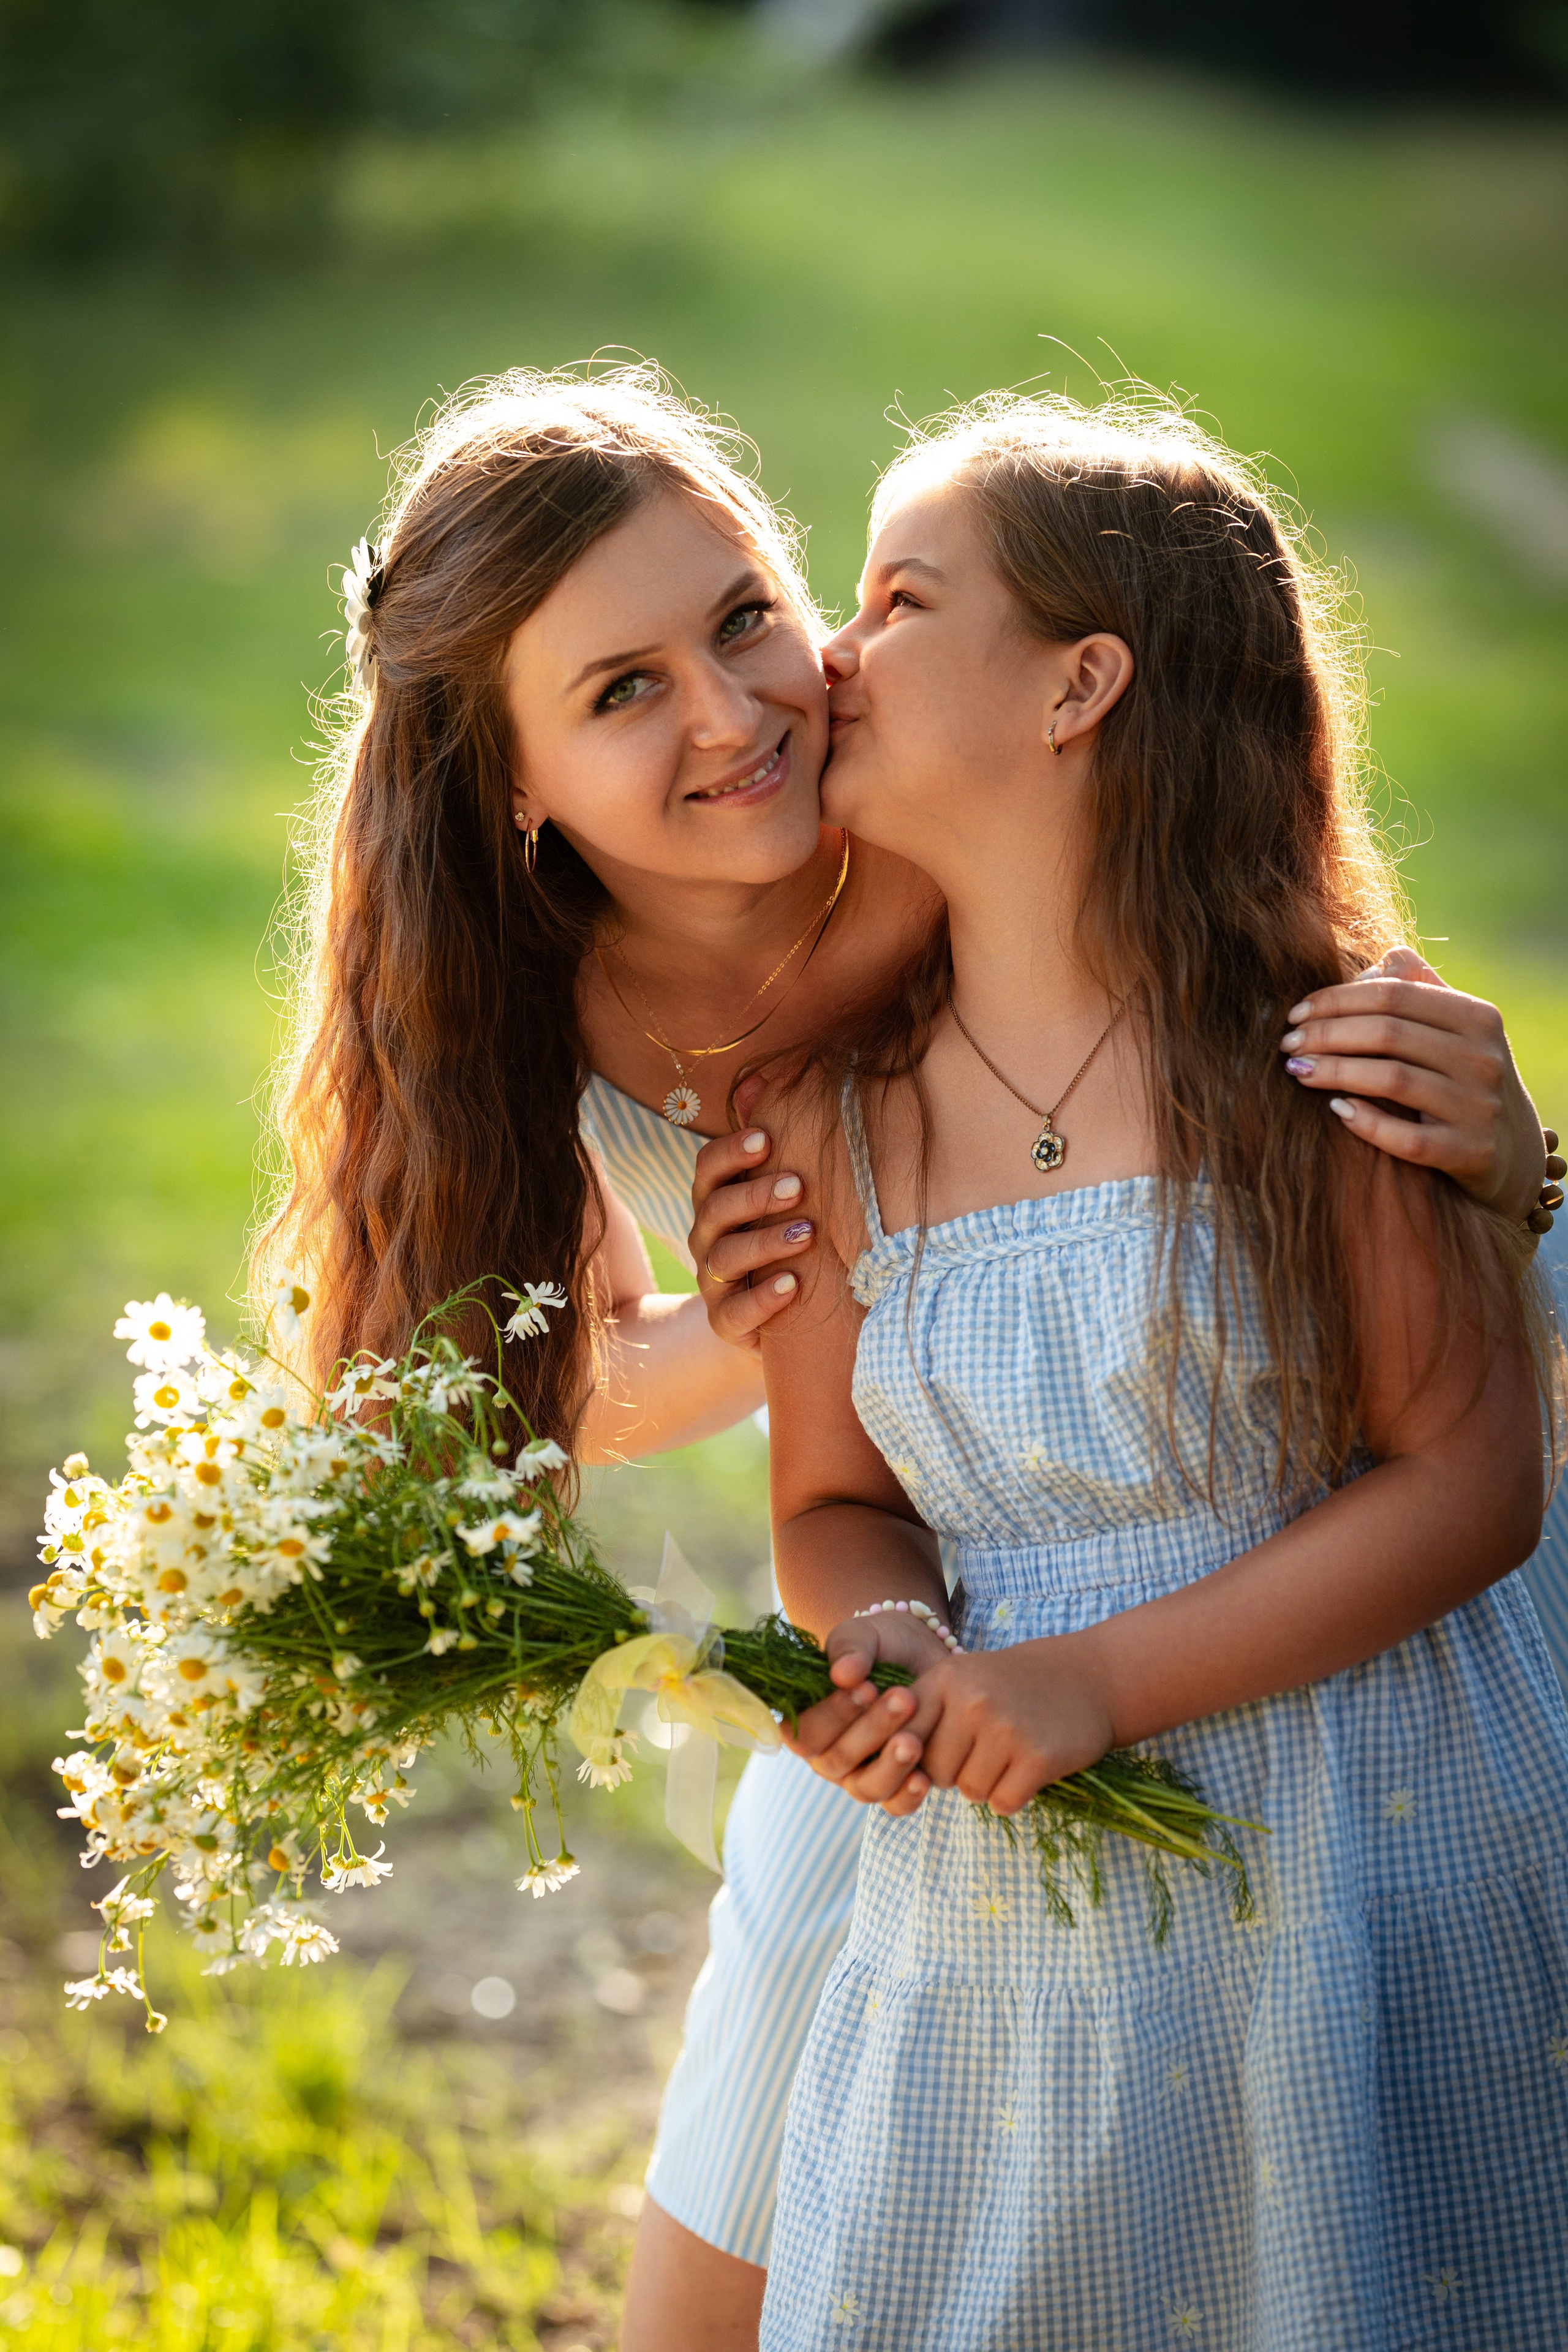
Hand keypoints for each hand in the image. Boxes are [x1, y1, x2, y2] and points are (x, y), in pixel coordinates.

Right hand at [690, 1125, 816, 1348]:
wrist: (783, 1310)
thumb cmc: (782, 1230)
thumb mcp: (777, 1184)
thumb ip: (767, 1133)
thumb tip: (758, 1077)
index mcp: (716, 1198)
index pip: (707, 1168)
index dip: (731, 1151)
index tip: (766, 1139)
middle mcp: (706, 1236)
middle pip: (714, 1209)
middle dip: (755, 1195)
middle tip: (800, 1185)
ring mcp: (712, 1281)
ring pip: (723, 1259)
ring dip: (764, 1243)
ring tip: (808, 1234)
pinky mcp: (726, 1321)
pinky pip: (732, 1313)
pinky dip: (762, 1299)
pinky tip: (793, 1285)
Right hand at [781, 1608, 945, 1810]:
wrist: (924, 1654)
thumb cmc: (882, 1645)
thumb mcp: (864, 1634)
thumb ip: (850, 1648)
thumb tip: (842, 1674)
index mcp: (808, 1719)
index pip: (805, 1733)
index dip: (833, 1716)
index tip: (867, 1687)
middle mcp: (827, 1755)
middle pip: (836, 1761)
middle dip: (871, 1731)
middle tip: (904, 1698)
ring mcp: (860, 1775)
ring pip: (865, 1787)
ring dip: (890, 1765)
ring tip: (915, 1740)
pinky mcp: (895, 1786)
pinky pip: (894, 1805)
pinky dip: (907, 1796)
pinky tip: (924, 1778)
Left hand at [905, 1639, 1115, 1817]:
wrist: (1088, 1678)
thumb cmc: (1013, 1686)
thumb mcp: (962, 1680)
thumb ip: (923, 1715)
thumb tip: (886, 1766)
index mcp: (944, 1680)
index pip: (902, 1741)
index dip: (919, 1755)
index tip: (941, 1749)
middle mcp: (971, 1701)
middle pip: (934, 1772)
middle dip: (955, 1772)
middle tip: (984, 1750)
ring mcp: (1005, 1729)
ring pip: (970, 1792)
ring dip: (988, 1783)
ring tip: (1009, 1753)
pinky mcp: (1038, 1758)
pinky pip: (1003, 1804)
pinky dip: (1014, 1795)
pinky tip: (1029, 1767)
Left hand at [1279, 947, 1547, 1220]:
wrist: (1516, 1153)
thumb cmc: (1466, 1079)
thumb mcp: (1459, 1030)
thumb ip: (1422, 989)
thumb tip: (1375, 962)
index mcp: (1476, 1017)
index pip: (1393, 994)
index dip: (1336, 1001)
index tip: (1295, 1014)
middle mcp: (1483, 1057)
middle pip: (1387, 1033)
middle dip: (1325, 1035)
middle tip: (1287, 1044)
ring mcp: (1479, 1107)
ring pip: (1392, 1079)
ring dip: (1333, 1072)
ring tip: (1297, 1070)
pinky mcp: (1471, 1153)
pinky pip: (1407, 1139)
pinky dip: (1366, 1122)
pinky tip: (1336, 1110)